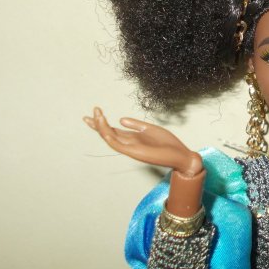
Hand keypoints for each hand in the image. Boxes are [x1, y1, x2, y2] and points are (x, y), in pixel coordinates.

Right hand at [83, 107, 201, 175]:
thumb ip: (136, 125)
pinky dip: (110, 137)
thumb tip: (120, 119)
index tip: (94, 112)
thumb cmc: (167, 144)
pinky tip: (105, 128)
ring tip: (97, 116)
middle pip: (108, 134)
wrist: (179, 156)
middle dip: (97, 124)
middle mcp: (129, 143)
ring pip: (110, 138)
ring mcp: (130, 148)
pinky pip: (118, 145)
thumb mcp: (150, 129)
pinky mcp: (134, 152)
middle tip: (89, 113)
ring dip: (102, 128)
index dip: (102, 122)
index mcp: (132, 138)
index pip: (113, 129)